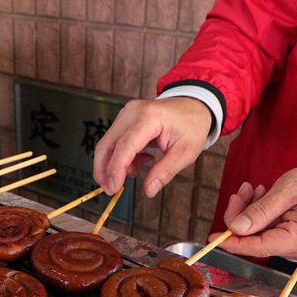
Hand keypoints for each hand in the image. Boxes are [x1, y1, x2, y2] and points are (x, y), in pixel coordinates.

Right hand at [93, 97, 211, 197]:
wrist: (192, 106)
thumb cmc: (191, 126)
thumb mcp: (185, 153)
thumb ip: (165, 172)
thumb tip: (149, 190)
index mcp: (150, 118)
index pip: (125, 146)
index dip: (116, 169)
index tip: (113, 188)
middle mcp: (133, 112)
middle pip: (107, 144)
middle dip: (104, 170)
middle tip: (111, 190)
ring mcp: (126, 114)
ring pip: (107, 145)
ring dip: (114, 165)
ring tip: (136, 172)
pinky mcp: (124, 119)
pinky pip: (114, 142)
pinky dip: (121, 158)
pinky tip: (139, 162)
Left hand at [210, 166, 296, 261]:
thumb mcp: (288, 189)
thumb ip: (261, 211)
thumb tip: (235, 228)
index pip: (259, 247)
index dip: (233, 242)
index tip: (212, 237)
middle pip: (257, 241)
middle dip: (243, 216)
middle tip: (242, 191)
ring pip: (261, 236)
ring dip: (252, 213)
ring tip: (257, 190)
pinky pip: (270, 234)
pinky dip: (263, 217)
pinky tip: (265, 199)